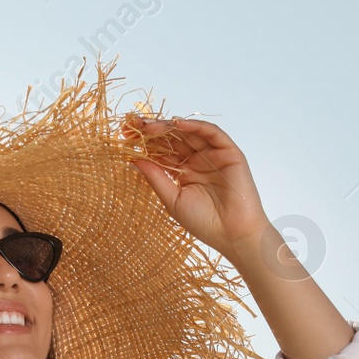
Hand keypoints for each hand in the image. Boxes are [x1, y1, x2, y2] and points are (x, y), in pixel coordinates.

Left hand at [122, 114, 273, 265]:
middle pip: (173, 139)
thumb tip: (134, 159)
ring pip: (190, 133)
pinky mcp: (229, 152)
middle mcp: (198, 161)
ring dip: (170, 126)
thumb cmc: (205, 222)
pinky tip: (177, 124)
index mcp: (183, 172)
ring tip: (150, 126)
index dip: (145, 143)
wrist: (233, 234)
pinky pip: (212, 133)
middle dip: (153, 131)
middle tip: (133, 126)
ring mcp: (214, 155)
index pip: (162, 152)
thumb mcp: (172, 199)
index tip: (125, 136)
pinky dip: (195, 126)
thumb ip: (155, 178)